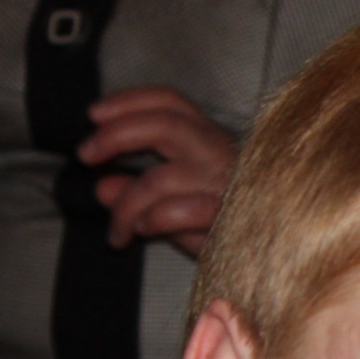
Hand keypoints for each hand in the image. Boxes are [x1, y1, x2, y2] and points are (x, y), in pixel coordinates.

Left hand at [79, 88, 236, 256]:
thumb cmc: (226, 228)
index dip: (129, 101)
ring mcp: (225, 185)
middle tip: (86, 155)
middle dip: (117, 134)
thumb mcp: (176, 206)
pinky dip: (150, 220)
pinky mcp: (229, 218)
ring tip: (116, 232)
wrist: (274, 257)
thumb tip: (103, 187)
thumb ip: (139, 193)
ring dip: (126, 205)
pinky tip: (141, 233)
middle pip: (165, 123)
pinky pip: (178, 211)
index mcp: (209, 140)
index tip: (93, 114)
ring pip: (159, 178)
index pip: (170, 102)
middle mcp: (219, 153)